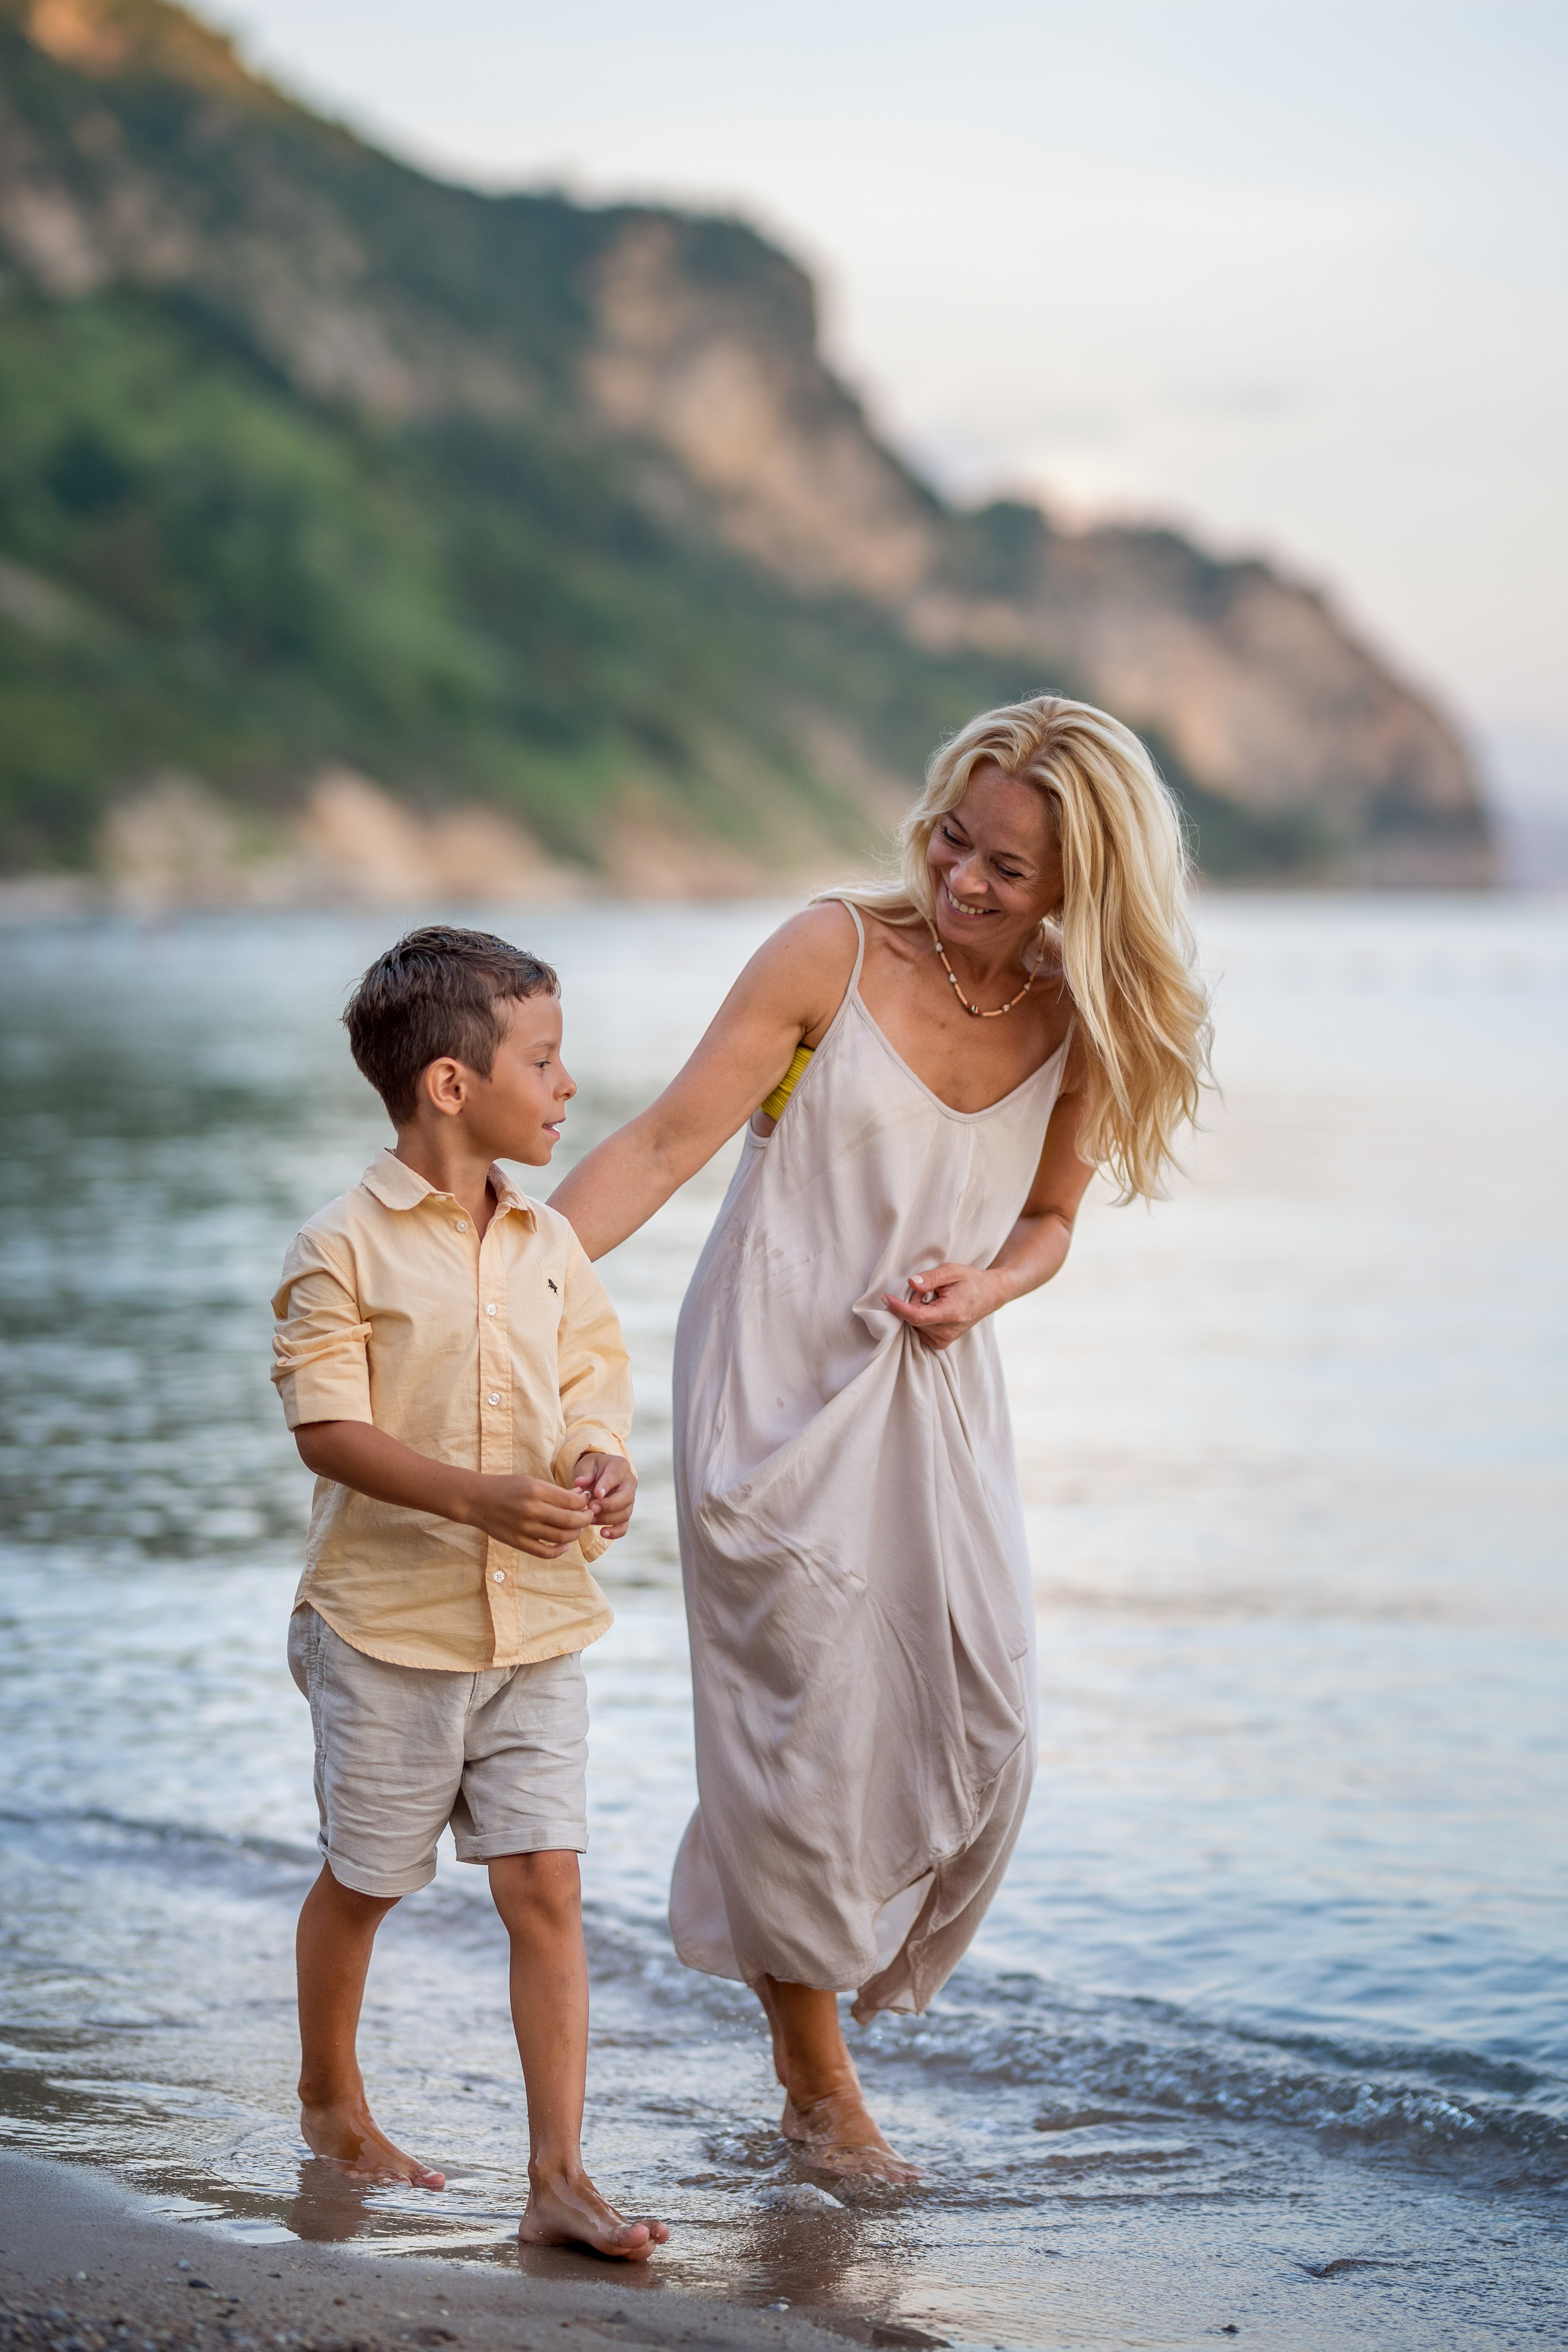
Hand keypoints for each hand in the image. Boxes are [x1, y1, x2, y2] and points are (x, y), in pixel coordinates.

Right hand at [462, 1472, 594, 1558]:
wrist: (476, 1499)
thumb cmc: (506, 1487)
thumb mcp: (531, 1481)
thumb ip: (555, 1491)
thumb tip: (581, 1497)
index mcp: (536, 1490)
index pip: (572, 1502)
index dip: (585, 1503)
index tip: (587, 1502)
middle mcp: (532, 1510)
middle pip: (571, 1521)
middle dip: (586, 1519)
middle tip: (588, 1516)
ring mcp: (524, 1528)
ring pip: (562, 1538)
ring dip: (575, 1534)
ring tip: (577, 1529)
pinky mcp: (518, 1542)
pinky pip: (545, 1552)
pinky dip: (559, 1551)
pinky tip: (564, 1545)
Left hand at [572, 1450, 636, 1540]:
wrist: (598, 1474)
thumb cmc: (592, 1468)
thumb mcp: (586, 1465)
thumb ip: (584, 1474)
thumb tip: (579, 1483)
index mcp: (620, 1467)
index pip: (615, 1476)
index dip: (606, 1486)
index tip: (595, 1494)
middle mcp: (629, 1483)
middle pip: (625, 1498)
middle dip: (608, 1506)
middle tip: (591, 1508)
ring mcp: (629, 1500)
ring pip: (624, 1514)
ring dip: (606, 1519)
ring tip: (589, 1518)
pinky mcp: (625, 1513)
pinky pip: (624, 1526)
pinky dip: (614, 1532)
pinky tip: (602, 1533)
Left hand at [881, 1262, 1002, 1352]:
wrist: (989, 1295)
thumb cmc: (970, 1281)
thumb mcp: (952, 1270)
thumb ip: (931, 1277)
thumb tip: (911, 1283)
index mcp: (952, 1313)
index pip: (917, 1316)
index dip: (899, 1308)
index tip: (886, 1298)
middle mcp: (948, 1331)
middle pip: (914, 1319)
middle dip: (914, 1302)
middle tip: (930, 1290)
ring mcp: (946, 1339)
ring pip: (915, 1326)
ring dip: (919, 1311)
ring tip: (936, 1300)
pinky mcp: (942, 1343)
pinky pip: (920, 1332)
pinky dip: (921, 1320)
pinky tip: (934, 1311)